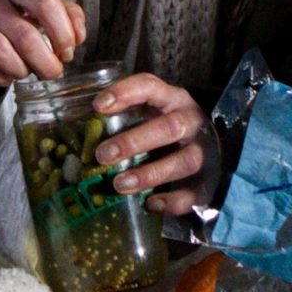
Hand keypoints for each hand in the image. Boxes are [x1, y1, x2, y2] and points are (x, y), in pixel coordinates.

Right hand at [0, 0, 87, 84]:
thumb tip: (79, 35)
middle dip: (46, 62)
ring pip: (0, 52)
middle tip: (53, 72)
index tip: (68, 51)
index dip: (63, 33)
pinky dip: (1, 79)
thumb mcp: (26, 4)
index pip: (45, 2)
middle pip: (24, 34)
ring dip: (21, 70)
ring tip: (25, 71)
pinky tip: (5, 75)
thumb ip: (60, 12)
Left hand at [91, 73, 213, 217]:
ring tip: (119, 184)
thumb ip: (125, 117)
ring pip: (184, 161)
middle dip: (134, 142)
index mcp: (173, 99)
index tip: (98, 106)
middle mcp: (191, 121)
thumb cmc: (165, 127)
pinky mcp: (208, 179)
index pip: (150, 88)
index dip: (125, 93)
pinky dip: (172, 201)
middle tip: (103, 155)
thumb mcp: (150, 113)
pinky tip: (150, 204)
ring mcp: (203, 151)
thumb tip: (82, 134)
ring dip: (150, 174)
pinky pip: (194, 192)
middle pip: (169, 128)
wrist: (209, 147)